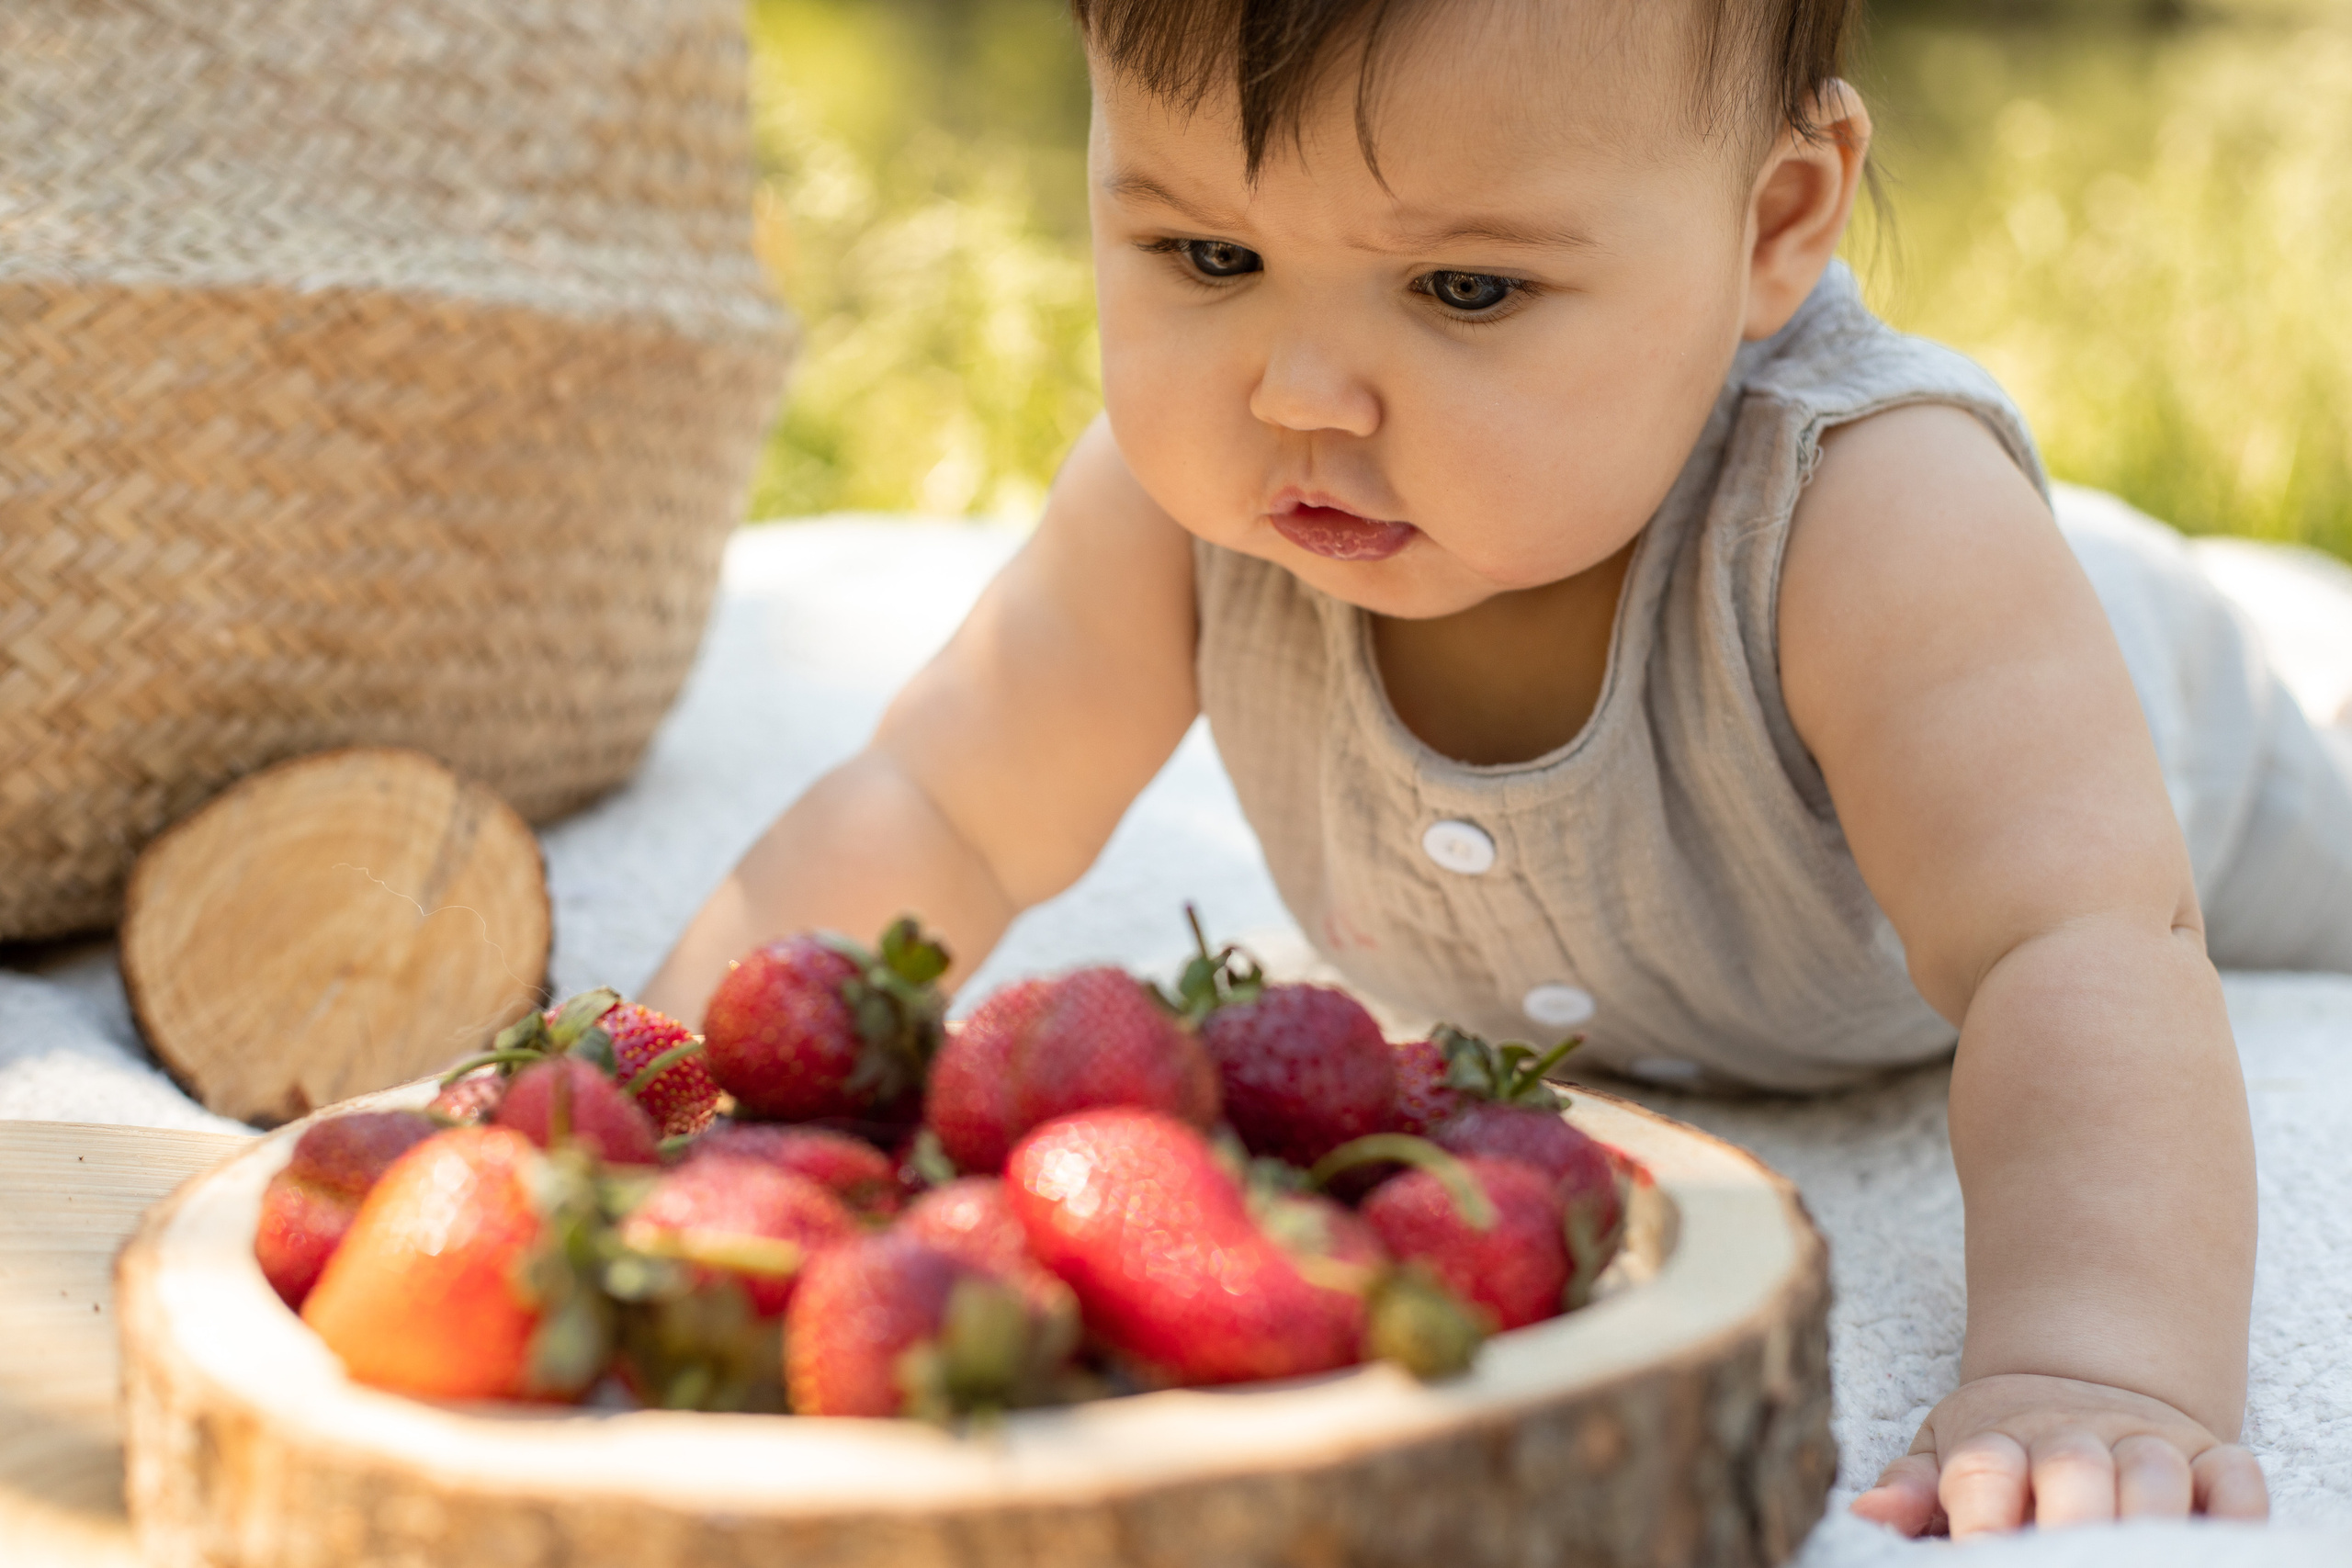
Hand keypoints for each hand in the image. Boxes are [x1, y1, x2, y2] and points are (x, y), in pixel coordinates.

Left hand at [1850, 1373, 2267, 1537]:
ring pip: (2156, 1476)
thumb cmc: (2004, 1451)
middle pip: (2072, 1470)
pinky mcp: (2211, 1457)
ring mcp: (2147, 1443)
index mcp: (1996, 1438)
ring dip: (2147, 1526)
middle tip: (2063, 1564)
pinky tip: (2210, 1546)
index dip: (1982, 1523)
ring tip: (2127, 1562)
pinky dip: (2238, 1514)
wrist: (2082, 1381)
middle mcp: (2073, 1436)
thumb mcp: (1944, 1454)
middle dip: (2069, 1529)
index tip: (1984, 1556)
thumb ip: (1911, 1491)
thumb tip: (1865, 1518)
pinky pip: (2238, 1480)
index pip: (1982, 1471)